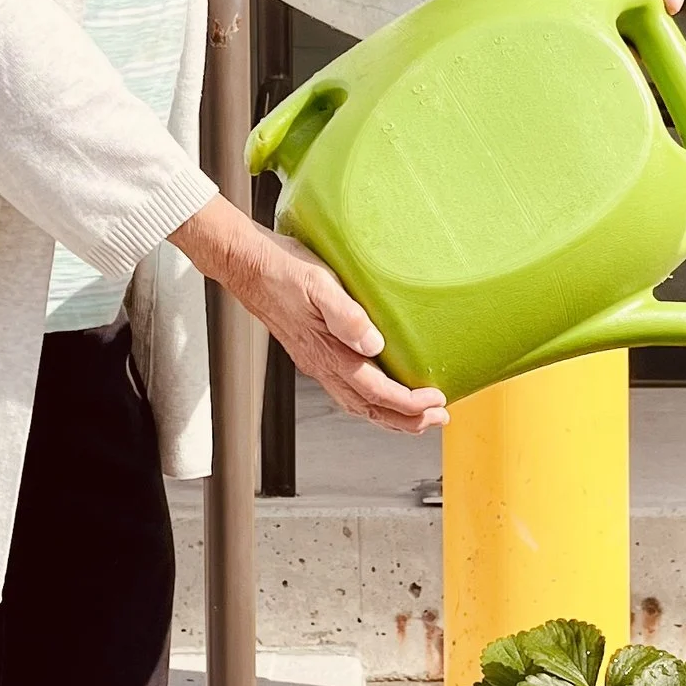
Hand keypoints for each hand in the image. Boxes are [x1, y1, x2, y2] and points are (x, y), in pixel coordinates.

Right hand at [170, 198, 446, 435]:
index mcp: (326, 351)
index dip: (408, 402)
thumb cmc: (283, 270)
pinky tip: (382, 392)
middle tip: (438, 419)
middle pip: (369, 408)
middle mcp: (321, 364)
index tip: (436, 400)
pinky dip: (371, 401)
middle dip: (406, 420)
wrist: (247, 265)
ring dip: (390, 415)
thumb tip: (374, 344)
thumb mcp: (319, 284)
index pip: (375, 392)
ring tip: (418, 416)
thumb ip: (346, 315)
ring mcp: (316, 361)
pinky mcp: (313, 352)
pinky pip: (347, 390)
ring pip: (357, 404)